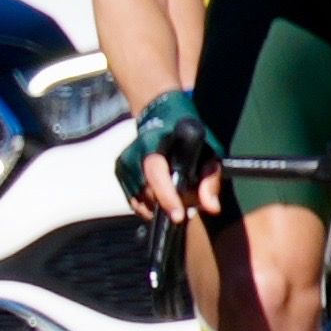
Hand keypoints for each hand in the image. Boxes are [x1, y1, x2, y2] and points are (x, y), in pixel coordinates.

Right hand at [115, 83, 218, 220]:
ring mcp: (123, 164)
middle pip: (149, 193)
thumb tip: (211, 208)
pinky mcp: (119, 171)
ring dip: (158, 206)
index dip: (167, 196)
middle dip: (168, 204)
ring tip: (174, 198)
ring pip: (140, 200)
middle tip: (186, 204)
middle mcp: (134, 154)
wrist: (158, 114)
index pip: (156, 174)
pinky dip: (148, 204)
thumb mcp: (209, 151)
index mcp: (156, 145)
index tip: (179, 216)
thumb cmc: (189, 133)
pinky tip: (161, 197)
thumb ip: (210, 180)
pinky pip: (133, 199)